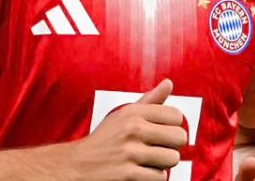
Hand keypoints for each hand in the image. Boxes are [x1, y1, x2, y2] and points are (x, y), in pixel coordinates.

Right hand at [50, 79, 187, 180]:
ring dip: (162, 165)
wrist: (75, 166)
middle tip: (157, 150)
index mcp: (134, 112)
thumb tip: (169, 83)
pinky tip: (139, 174)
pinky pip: (160, 178)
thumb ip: (149, 101)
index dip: (172, 127)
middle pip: (179, 137)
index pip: (177, 116)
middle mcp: (133, 129)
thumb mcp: (122, 116)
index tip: (160, 134)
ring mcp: (130, 152)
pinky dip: (152, 178)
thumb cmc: (103, 141)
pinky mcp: (128, 174)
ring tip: (146, 163)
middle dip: (171, 147)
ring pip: (172, 159)